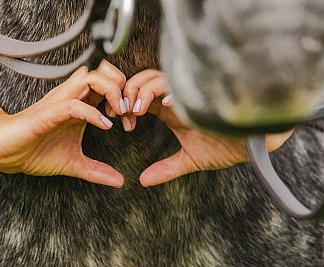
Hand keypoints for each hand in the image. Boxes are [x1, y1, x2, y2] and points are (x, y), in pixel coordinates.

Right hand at [0, 61, 126, 187]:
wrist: (6, 153)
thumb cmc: (36, 151)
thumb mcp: (74, 163)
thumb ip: (97, 170)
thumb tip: (120, 182)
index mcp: (81, 104)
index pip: (109, 82)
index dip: (126, 95)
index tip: (132, 118)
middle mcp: (72, 97)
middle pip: (103, 69)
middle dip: (123, 86)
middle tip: (128, 111)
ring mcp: (60, 102)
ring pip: (90, 77)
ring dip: (111, 92)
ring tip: (119, 114)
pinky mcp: (48, 113)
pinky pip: (74, 104)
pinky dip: (92, 113)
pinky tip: (105, 126)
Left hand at [123, 69, 292, 186]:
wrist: (253, 143)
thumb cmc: (226, 147)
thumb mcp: (189, 159)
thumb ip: (166, 168)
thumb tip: (142, 181)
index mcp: (169, 109)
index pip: (138, 96)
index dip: (125, 105)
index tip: (122, 123)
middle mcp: (175, 97)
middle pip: (140, 81)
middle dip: (127, 93)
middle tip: (121, 113)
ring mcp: (187, 91)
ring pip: (154, 77)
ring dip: (141, 91)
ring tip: (138, 111)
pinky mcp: (200, 88)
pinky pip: (178, 80)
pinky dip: (167, 88)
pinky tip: (164, 104)